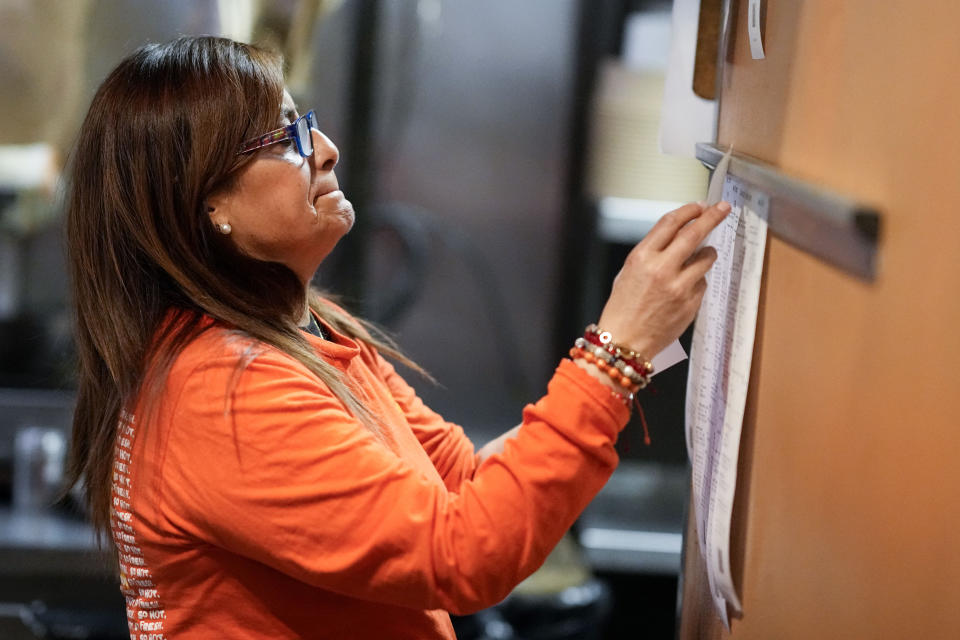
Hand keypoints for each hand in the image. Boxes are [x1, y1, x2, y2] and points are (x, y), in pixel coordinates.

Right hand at [596, 201, 730, 358]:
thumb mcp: (629, 271)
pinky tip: (683, 290)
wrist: (625, 341)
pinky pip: (702, 282)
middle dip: (712, 217)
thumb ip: (654, 252)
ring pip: (706, 258)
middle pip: (694, 233)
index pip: (671, 223)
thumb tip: (680, 236)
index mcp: (642, 257)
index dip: (688, 211)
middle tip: (722, 208)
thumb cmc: (623, 308)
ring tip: (702, 256)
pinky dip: (697, 281)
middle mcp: (662, 269)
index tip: (700, 206)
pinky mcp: (691, 303)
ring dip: (708, 253)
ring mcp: (679, 287)